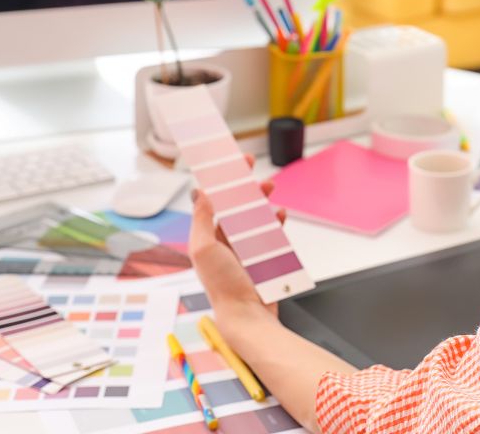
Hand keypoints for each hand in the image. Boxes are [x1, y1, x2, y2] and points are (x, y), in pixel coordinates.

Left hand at [189, 154, 286, 335]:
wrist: (246, 315)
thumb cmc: (223, 286)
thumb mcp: (203, 248)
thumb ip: (202, 218)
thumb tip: (200, 192)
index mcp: (205, 238)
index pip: (211, 201)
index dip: (219, 181)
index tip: (228, 164)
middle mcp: (222, 242)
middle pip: (233, 205)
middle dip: (243, 186)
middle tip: (252, 170)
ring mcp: (242, 250)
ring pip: (252, 216)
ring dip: (260, 200)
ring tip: (270, 190)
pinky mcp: (260, 257)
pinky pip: (269, 233)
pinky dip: (274, 221)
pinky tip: (279, 215)